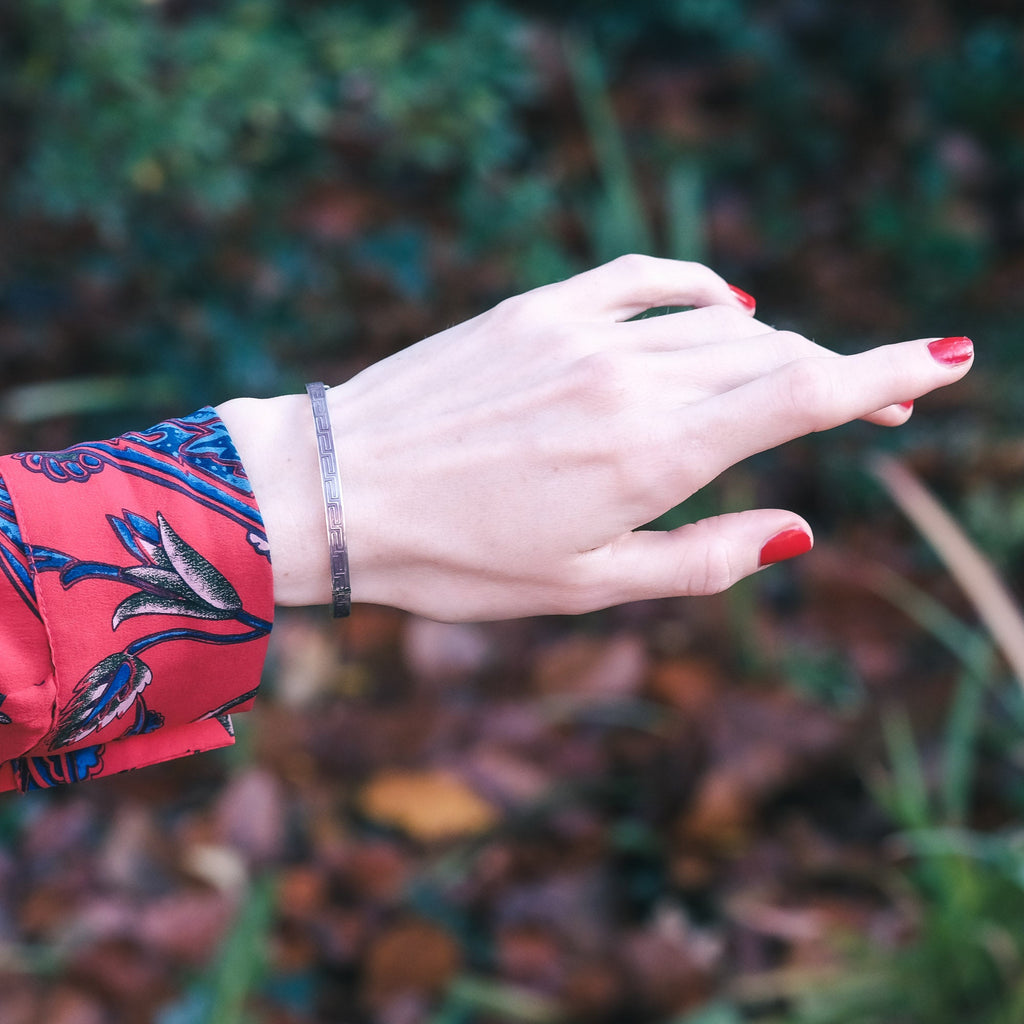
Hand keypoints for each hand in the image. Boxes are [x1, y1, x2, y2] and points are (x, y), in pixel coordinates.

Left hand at [218, 255, 972, 619]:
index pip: (801, 396)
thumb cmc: (456, 560)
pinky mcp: (537, 308)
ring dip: (776, 345)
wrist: (337, 491)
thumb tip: (801, 532)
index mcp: (649, 456)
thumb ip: (704, 558)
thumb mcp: (587, 586)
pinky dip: (701, 292)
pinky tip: (726, 309)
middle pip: (771, 356)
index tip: (942, 363)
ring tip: (798, 373)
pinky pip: (646, 278)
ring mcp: (580, 332)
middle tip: (874, 400)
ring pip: (717, 324)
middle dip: (838, 374)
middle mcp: (627, 379)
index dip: (884, 375)